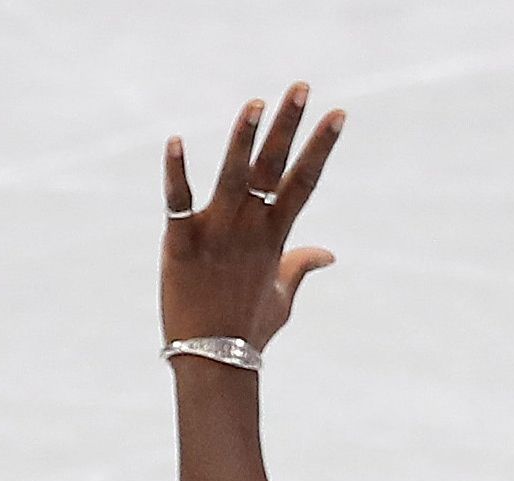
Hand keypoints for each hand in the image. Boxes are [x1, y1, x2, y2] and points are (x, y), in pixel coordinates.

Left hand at [162, 87, 342, 351]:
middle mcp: (250, 229)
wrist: (213, 361)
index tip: (337, 114)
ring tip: (255, 104)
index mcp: (275, 237)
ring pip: (233, 177)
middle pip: (275, 169)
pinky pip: (178, 201)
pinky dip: (176, 173)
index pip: (304, 182)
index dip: (321, 146)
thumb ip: (301, 266)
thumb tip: (329, 253)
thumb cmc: (249, 331)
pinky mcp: (181, 243)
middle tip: (301, 87)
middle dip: (290, 126)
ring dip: (244, 140)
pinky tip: (175, 141)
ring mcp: (217, 234)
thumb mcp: (283, 297)